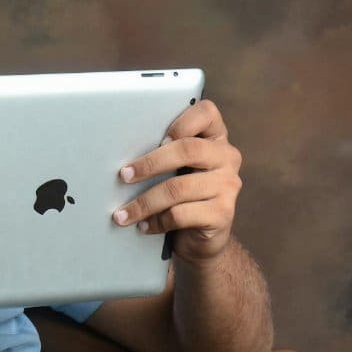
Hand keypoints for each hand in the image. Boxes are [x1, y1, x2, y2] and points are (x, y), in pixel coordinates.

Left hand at [111, 100, 242, 264]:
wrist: (201, 238)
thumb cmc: (182, 196)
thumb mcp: (176, 170)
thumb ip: (164, 154)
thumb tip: (123, 152)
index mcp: (215, 138)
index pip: (206, 113)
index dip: (182, 121)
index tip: (157, 138)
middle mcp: (227, 157)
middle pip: (187, 149)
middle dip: (150, 163)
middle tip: (124, 176)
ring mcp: (228, 186)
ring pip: (178, 188)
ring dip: (144, 202)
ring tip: (123, 214)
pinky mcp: (223, 213)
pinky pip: (181, 214)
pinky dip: (156, 221)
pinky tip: (144, 226)